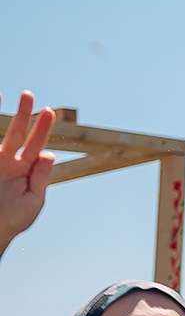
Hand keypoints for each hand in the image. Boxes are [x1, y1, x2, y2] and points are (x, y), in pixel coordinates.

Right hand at [0, 94, 55, 243]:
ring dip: (4, 118)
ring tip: (5, 96)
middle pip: (16, 133)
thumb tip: (49, 153)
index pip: (35, 144)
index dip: (42, 128)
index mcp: (25, 170)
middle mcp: (8, 162)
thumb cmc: (13, 221)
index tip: (49, 112)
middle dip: (23, 114)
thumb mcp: (33, 201)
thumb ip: (40, 177)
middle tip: (27, 94)